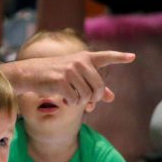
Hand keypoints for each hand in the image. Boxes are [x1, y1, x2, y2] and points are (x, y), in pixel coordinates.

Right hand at [8, 50, 134, 106]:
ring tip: (69, 98)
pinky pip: (75, 100)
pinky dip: (70, 104)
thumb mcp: (74, 76)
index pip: (105, 57)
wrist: (29, 74)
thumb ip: (93, 85)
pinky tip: (63, 99)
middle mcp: (80, 62)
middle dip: (94, 99)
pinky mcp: (61, 81)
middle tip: (88, 103)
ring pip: (87, 96)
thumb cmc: (52, 75)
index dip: (119, 57)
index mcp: (84, 58)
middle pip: (99, 88)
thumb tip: (112, 98)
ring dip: (79, 102)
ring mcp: (70, 71)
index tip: (132, 57)